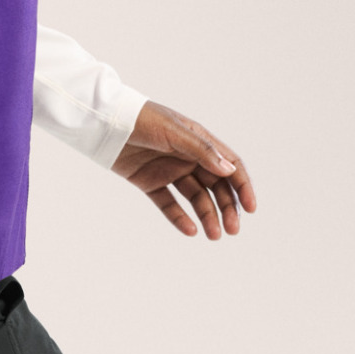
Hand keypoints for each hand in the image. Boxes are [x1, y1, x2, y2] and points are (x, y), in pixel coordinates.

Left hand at [111, 100, 256, 239]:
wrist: (103, 121)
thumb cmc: (141, 118)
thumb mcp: (174, 131)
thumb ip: (202, 150)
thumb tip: (229, 170)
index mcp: (199, 141)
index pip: (229, 166)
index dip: (242, 186)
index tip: (250, 208)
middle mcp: (187, 157)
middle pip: (216, 186)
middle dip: (226, 207)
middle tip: (231, 230)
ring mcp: (169, 170)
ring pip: (195, 197)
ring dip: (206, 215)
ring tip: (213, 235)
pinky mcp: (149, 182)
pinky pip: (169, 203)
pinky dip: (179, 217)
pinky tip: (190, 230)